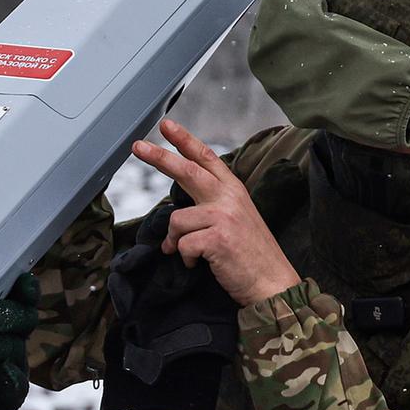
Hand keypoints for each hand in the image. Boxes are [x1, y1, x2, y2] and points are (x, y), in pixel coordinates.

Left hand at [131, 120, 299, 306]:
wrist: (273, 283)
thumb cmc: (251, 256)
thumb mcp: (237, 221)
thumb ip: (211, 209)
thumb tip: (176, 219)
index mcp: (234, 191)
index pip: (206, 158)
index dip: (185, 141)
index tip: (166, 125)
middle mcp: (229, 198)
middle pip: (186, 170)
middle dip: (159, 157)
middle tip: (137, 146)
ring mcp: (223, 216)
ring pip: (176, 220)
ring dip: (176, 241)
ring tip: (190, 254)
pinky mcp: (217, 237)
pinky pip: (182, 244)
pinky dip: (185, 258)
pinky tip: (199, 264)